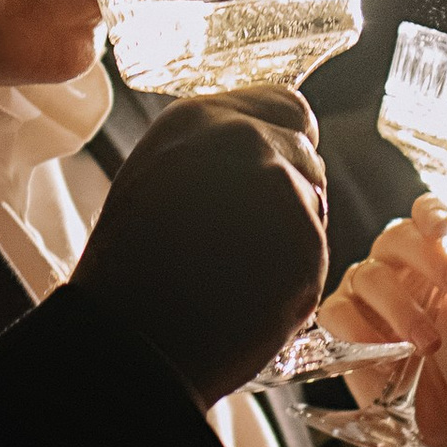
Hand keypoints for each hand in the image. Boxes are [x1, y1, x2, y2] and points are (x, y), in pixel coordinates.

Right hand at [76, 93, 326, 403]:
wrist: (131, 341)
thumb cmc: (130, 274)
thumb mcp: (155, 181)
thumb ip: (210, 155)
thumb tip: (256, 151)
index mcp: (197, 118)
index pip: (284, 105)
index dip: (282, 144)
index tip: (270, 174)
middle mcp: (243, 137)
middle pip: (305, 155)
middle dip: (290, 193)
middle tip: (244, 242)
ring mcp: (279, 186)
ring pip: (314, 207)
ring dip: (292, 238)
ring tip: (236, 274)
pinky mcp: (306, 240)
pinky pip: (316, 256)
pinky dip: (294, 280)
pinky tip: (249, 297)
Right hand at [327, 197, 446, 446]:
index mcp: (436, 259)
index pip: (425, 216)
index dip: (430, 212)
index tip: (445, 227)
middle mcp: (398, 271)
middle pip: (393, 237)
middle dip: (425, 257)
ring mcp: (367, 300)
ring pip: (367, 275)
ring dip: (402, 307)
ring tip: (430, 345)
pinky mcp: (343, 333)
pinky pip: (338, 313)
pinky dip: (362, 332)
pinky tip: (390, 358)